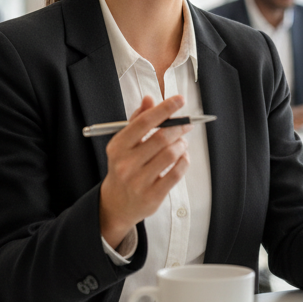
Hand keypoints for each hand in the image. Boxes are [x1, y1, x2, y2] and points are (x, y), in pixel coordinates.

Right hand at [98, 95, 189, 248]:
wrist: (117, 202)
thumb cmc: (123, 166)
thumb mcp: (124, 143)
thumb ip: (137, 120)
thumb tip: (150, 99)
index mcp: (118, 146)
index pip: (143, 122)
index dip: (164, 109)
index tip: (179, 99)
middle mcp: (126, 163)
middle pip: (161, 137)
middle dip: (178, 127)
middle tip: (186, 124)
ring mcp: (139, 181)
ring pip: (171, 154)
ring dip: (182, 145)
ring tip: (182, 143)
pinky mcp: (152, 195)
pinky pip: (176, 173)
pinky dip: (184, 161)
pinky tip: (182, 158)